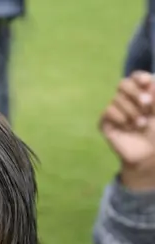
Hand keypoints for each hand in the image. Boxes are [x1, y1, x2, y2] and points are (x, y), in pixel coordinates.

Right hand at [100, 71, 154, 189]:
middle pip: (123, 83)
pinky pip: (108, 111)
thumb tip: (149, 82)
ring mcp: (115, 111)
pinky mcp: (105, 123)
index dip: (140, 77)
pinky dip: (119, 117)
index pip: (136, 77)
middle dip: (135, 92)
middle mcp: (127, 100)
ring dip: (131, 110)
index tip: (147, 83)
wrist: (149, 155)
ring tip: (141, 124)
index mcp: (142, 94)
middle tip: (147, 105)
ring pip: (116, 98)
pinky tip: (128, 126)